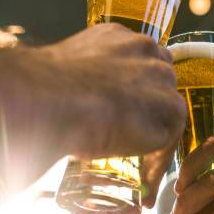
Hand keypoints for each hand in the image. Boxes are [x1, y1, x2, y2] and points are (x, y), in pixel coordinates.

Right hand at [37, 23, 186, 204]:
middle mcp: (142, 49)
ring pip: (167, 108)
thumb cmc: (42, 92)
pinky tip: (143, 176)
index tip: (124, 109)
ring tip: (139, 168)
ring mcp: (158, 76)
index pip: (138, 60)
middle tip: (134, 136)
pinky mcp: (168, 104)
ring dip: (154, 136)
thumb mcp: (62, 77)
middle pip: (159, 80)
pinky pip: (170, 133)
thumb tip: (72, 108)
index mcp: (114, 37)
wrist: (49, 100)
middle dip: (150, 108)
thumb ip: (80, 84)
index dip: (134, 88)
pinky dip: (159, 158)